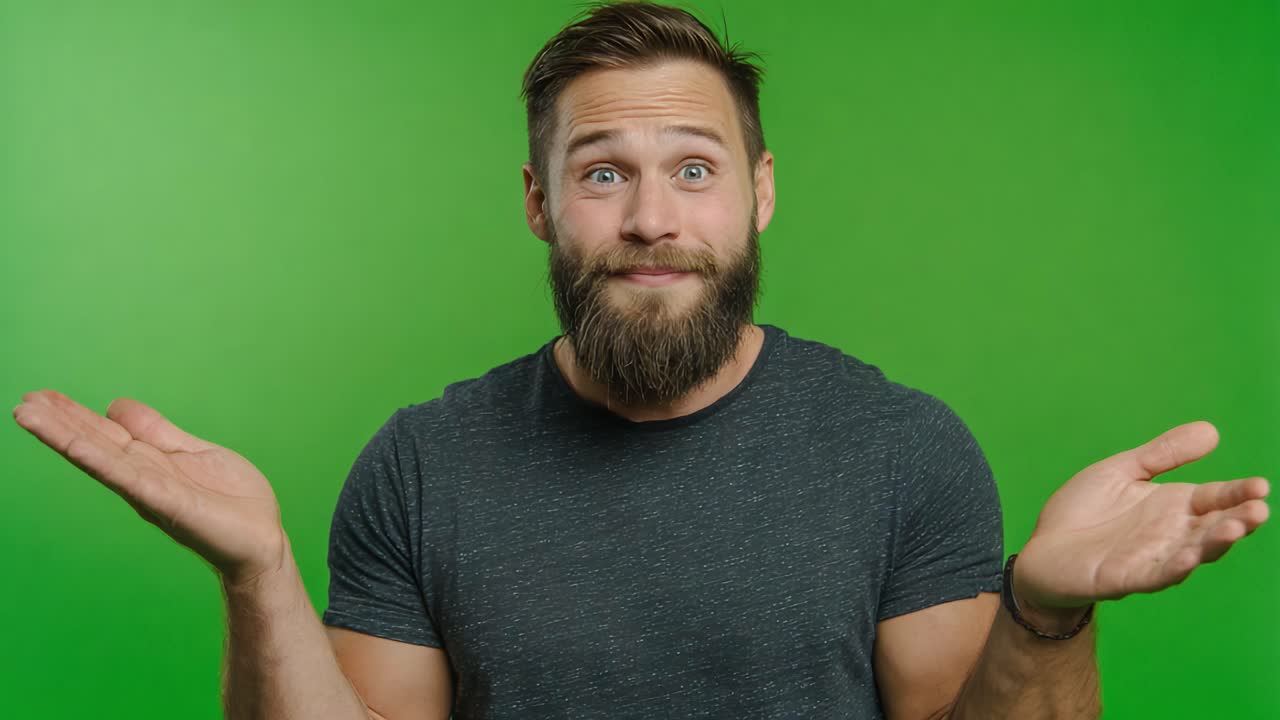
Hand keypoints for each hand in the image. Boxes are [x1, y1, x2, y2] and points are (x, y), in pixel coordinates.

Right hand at [13, 389, 285, 585]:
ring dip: (63, 436)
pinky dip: (101, 459)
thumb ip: (157, 432)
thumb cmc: (232, 502)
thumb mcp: (192, 452)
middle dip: (58, 423)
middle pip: (94, 444)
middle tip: (21, 402)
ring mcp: (152, 491)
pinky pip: (129, 477)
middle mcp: (142, 478)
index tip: (40, 397)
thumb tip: (116, 405)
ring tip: (27, 414)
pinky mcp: (169, 503)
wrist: (262, 541)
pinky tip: (75, 444)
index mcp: (149, 464)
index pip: (105, 435)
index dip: (74, 417)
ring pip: (101, 457)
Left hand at [1013, 421, 1269, 616]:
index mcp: (1173, 506)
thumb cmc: (1082, 511)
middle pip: (1212, 528)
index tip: (1261, 486)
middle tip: (1258, 509)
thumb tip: (1212, 430)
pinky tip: (1190, 556)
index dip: (1238, 493)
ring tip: (1233, 529)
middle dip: (1237, 520)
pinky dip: (1174, 567)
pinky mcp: (1125, 578)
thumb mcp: (1122, 472)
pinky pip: (1155, 574)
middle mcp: (1170, 534)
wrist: (1042, 552)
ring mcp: (1151, 558)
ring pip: (1192, 553)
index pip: (1214, 498)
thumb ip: (1163, 454)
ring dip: (1214, 543)